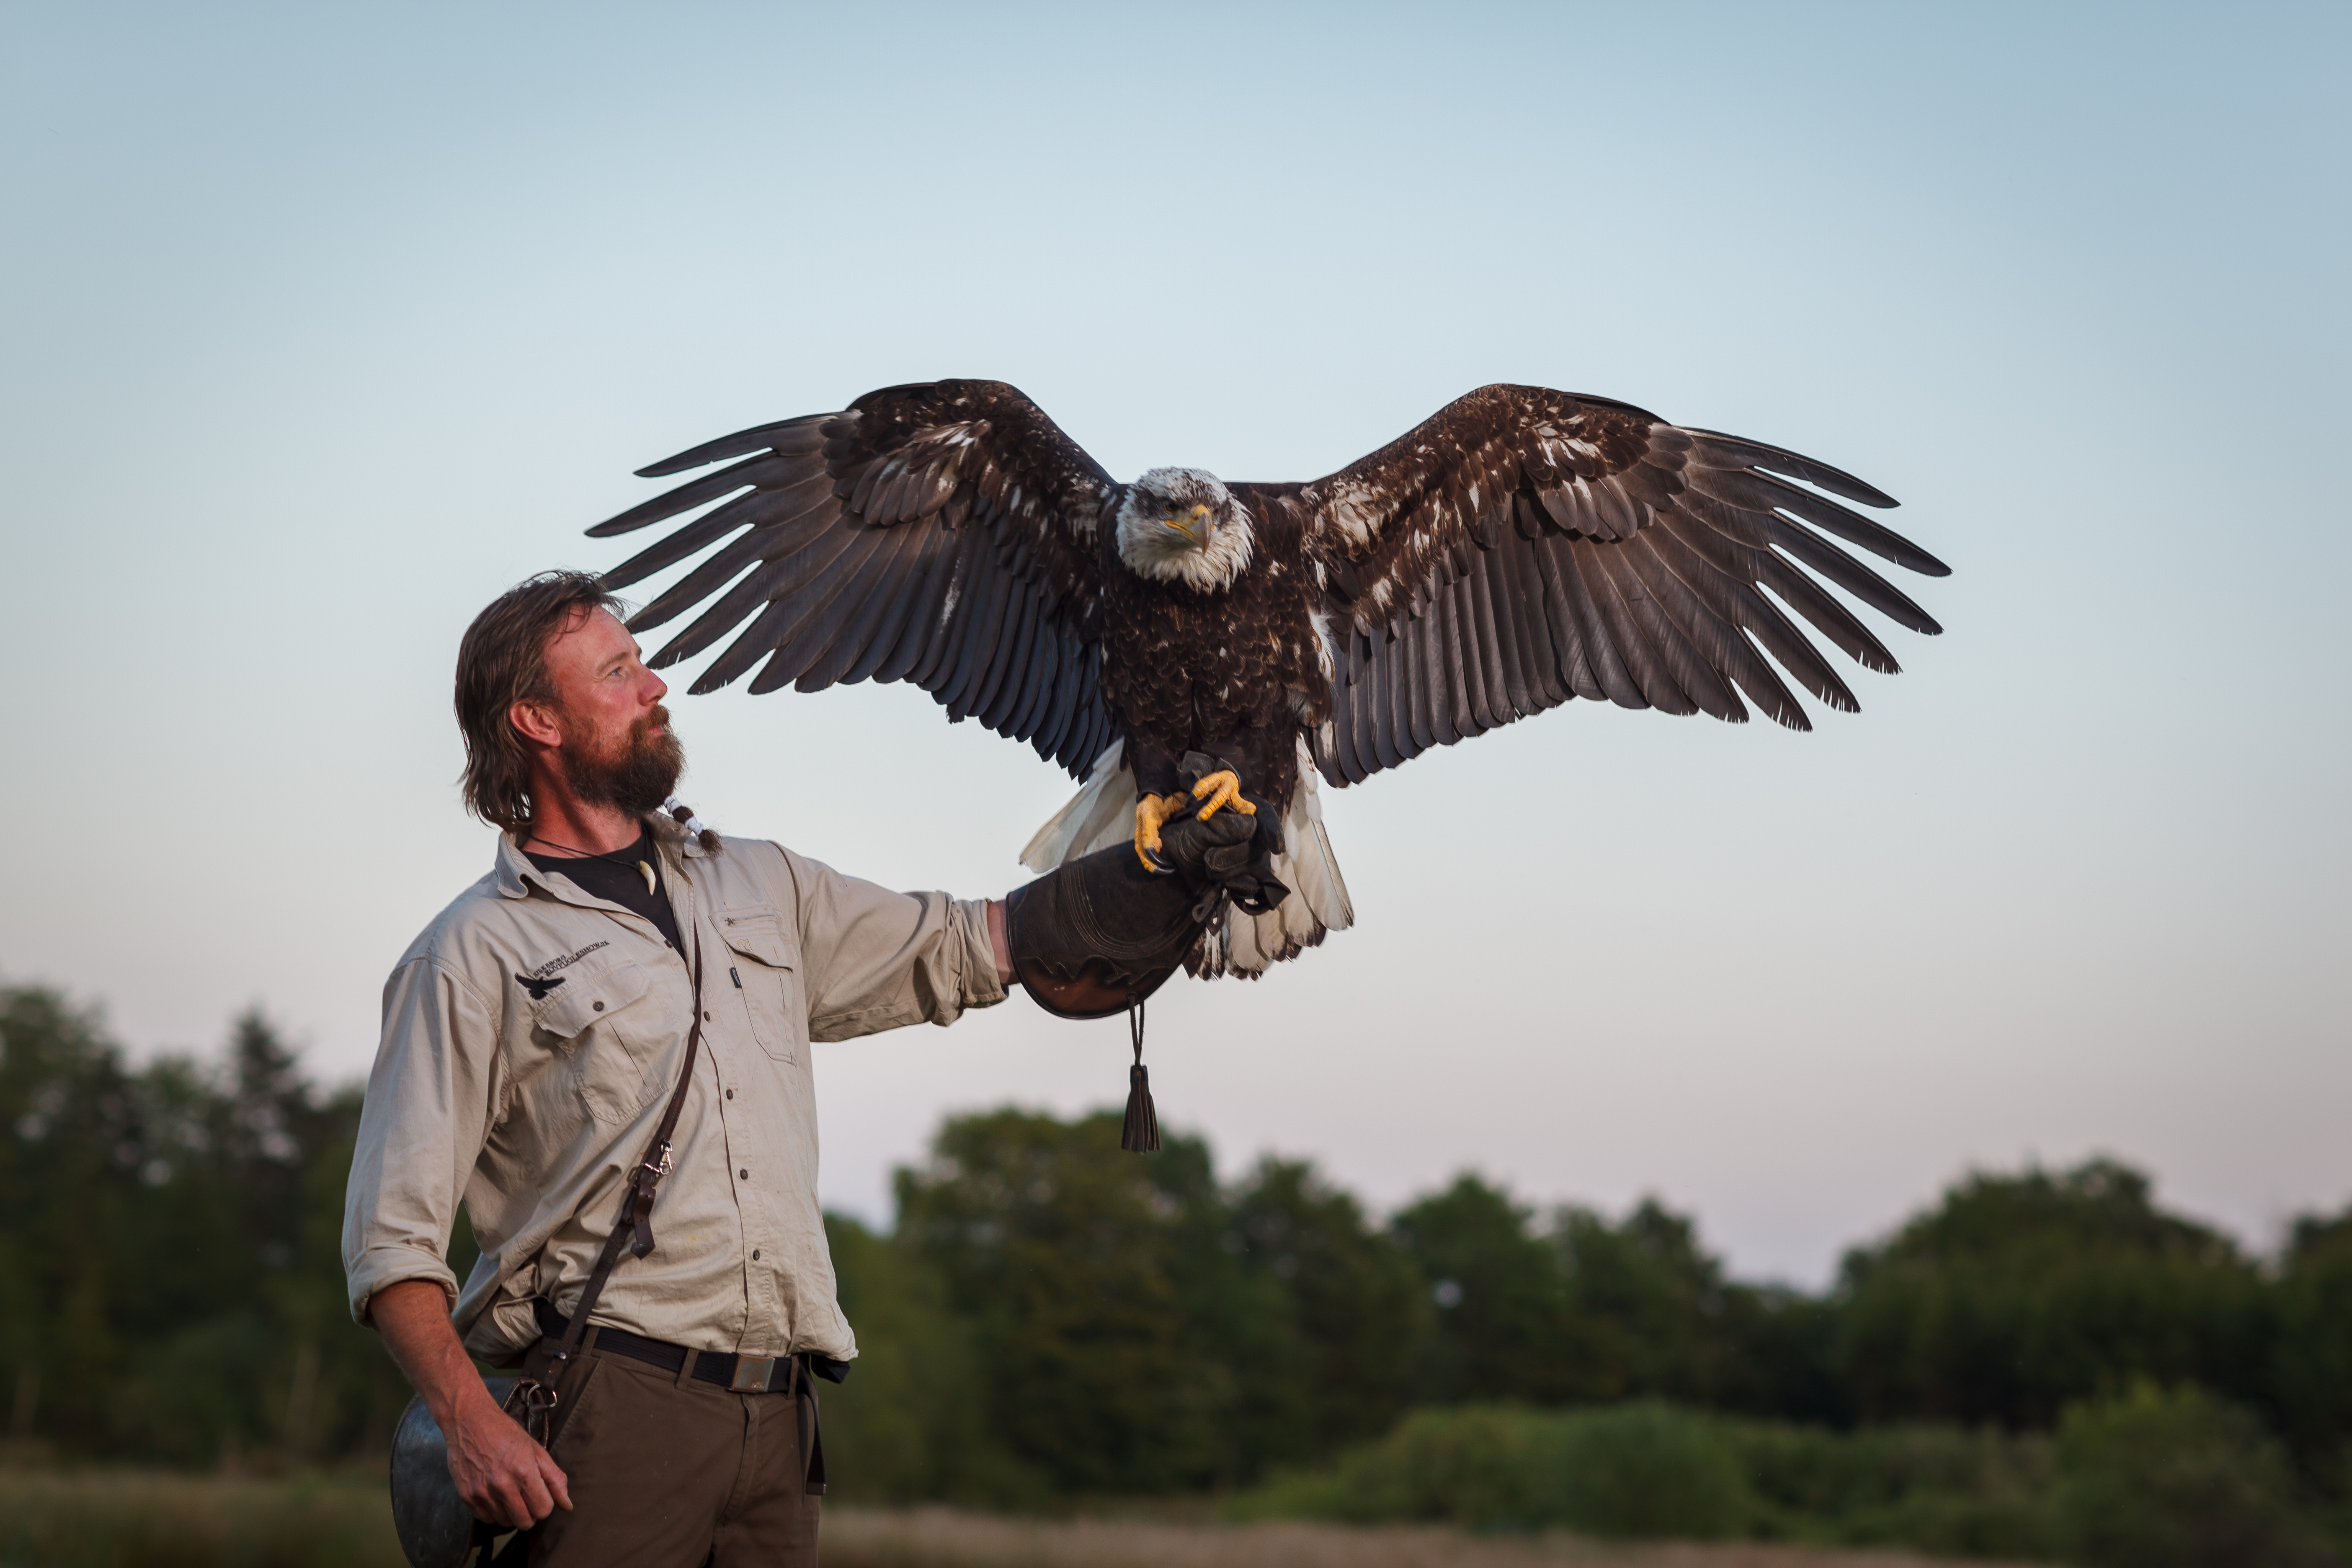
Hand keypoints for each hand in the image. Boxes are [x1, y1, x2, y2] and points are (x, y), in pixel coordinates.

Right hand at [444, 1380, 572, 1529]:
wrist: (469, 1421)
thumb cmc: (505, 1432)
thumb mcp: (536, 1450)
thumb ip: (555, 1479)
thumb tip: (567, 1505)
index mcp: (524, 1471)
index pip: (543, 1510)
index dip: (546, 1504)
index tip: (541, 1494)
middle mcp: (502, 1485)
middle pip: (525, 1522)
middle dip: (531, 1513)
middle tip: (527, 1498)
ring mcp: (482, 1492)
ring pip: (505, 1522)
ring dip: (511, 1513)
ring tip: (510, 1493)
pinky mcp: (466, 1496)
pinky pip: (485, 1518)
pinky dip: (493, 1512)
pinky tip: (495, 1495)